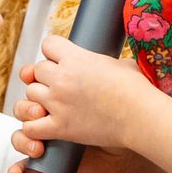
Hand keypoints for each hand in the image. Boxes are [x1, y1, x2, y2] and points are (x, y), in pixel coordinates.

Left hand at [12, 31, 146, 156]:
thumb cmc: (137, 90)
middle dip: (46, 77)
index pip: (48, 44)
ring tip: (54, 105)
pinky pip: (30, 126)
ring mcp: (58, 103)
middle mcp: (62, 78)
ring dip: (40, 99)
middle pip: (37, 70)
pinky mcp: (60, 127)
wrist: (141, 116)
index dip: (54, 53)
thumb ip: (105, 62)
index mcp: (75, 58)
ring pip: (30, 94)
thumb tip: (112, 65)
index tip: (61, 61)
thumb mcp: (122, 64)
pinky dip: (34, 127)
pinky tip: (45, 126)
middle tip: (61, 87)